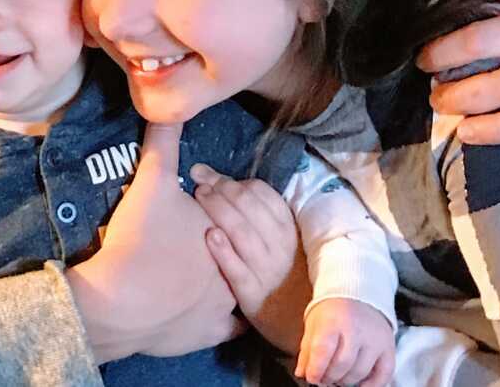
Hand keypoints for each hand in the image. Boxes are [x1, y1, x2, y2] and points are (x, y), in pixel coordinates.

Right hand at [66, 123, 241, 363]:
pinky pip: (228, 325)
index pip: (228, 214)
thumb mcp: (151, 181)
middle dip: (219, 243)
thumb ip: (162, 142)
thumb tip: (166, 109)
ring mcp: (223, 304)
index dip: (212, 210)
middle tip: (194, 240)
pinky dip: (220, 318)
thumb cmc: (139, 238)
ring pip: (233, 286)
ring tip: (201, 270)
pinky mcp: (209, 334)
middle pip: (231, 248)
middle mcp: (231, 265)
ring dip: (222, 278)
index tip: (193, 213)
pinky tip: (210, 309)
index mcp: (221, 228)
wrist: (119, 299)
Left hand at [191, 163, 306, 353]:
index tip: (208, 175)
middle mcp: (280, 244)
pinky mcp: (254, 296)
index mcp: (287, 226)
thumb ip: (257, 212)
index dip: (231, 180)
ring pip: (241, 231)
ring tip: (198, 197)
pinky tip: (209, 236)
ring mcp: (267, 270)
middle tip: (198, 183)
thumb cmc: (284, 273)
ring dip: (218, 209)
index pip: (261, 192)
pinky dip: (223, 251)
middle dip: (220, 188)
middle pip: (247, 205)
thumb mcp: (280, 240)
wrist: (300, 323)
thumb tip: (220, 180)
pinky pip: (237, 270)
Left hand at [296, 298, 394, 386]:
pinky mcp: (388, 348)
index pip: (323, 349)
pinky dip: (371, 385)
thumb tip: (302, 372)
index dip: (315, 369)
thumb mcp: (314, 323)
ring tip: (337, 377)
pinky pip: (384, 375)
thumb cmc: (334, 311)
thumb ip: (307, 349)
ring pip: (360, 372)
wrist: (359, 295)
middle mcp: (356, 328)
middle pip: (342, 364)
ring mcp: (375, 339)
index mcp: (333, 319)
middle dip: (330, 377)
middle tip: (323, 378)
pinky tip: (359, 384)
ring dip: (346, 381)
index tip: (311, 376)